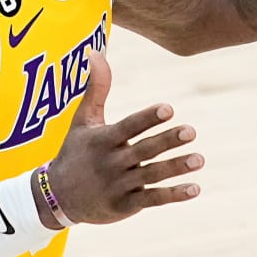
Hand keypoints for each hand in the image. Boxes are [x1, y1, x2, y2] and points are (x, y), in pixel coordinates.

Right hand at [35, 49, 203, 226]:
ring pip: (151, 176)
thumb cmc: (75, 152)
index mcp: (103, 140)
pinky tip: (195, 188)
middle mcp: (111, 163)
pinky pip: (153, 199)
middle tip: (191, 131)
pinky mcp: (125, 205)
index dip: (147, 118)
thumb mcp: (82, 121)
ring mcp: (119, 186)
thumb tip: (95, 52)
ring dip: (176, 168)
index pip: (128, 127)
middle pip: (143, 150)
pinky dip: (173, 195)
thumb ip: (96, 88)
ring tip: (200, 159)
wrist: (57, 197)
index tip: (168, 109)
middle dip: (167, 141)